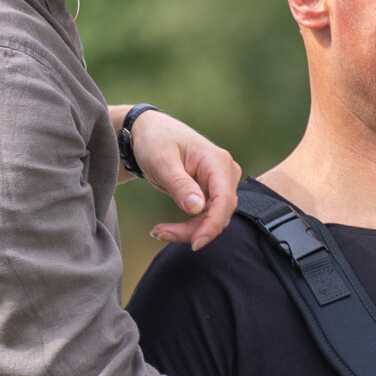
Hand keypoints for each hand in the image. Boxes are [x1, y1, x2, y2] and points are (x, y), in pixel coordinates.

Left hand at [126, 108, 241, 249]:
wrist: (150, 132)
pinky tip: (165, 228)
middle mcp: (225, 172)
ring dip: (188, 230)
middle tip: (160, 234)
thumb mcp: (162, 162)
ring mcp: (220, 183)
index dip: (213, 225)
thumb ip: (180, 185)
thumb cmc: (155, 141)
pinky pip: (205, 216)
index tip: (195, 243)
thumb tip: (198, 209)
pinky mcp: (211, 192)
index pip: (225, 200)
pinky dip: (187, 226)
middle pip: (219, 212)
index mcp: (217, 161)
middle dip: (193, 230)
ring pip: (212, 218)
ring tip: (158, 232)